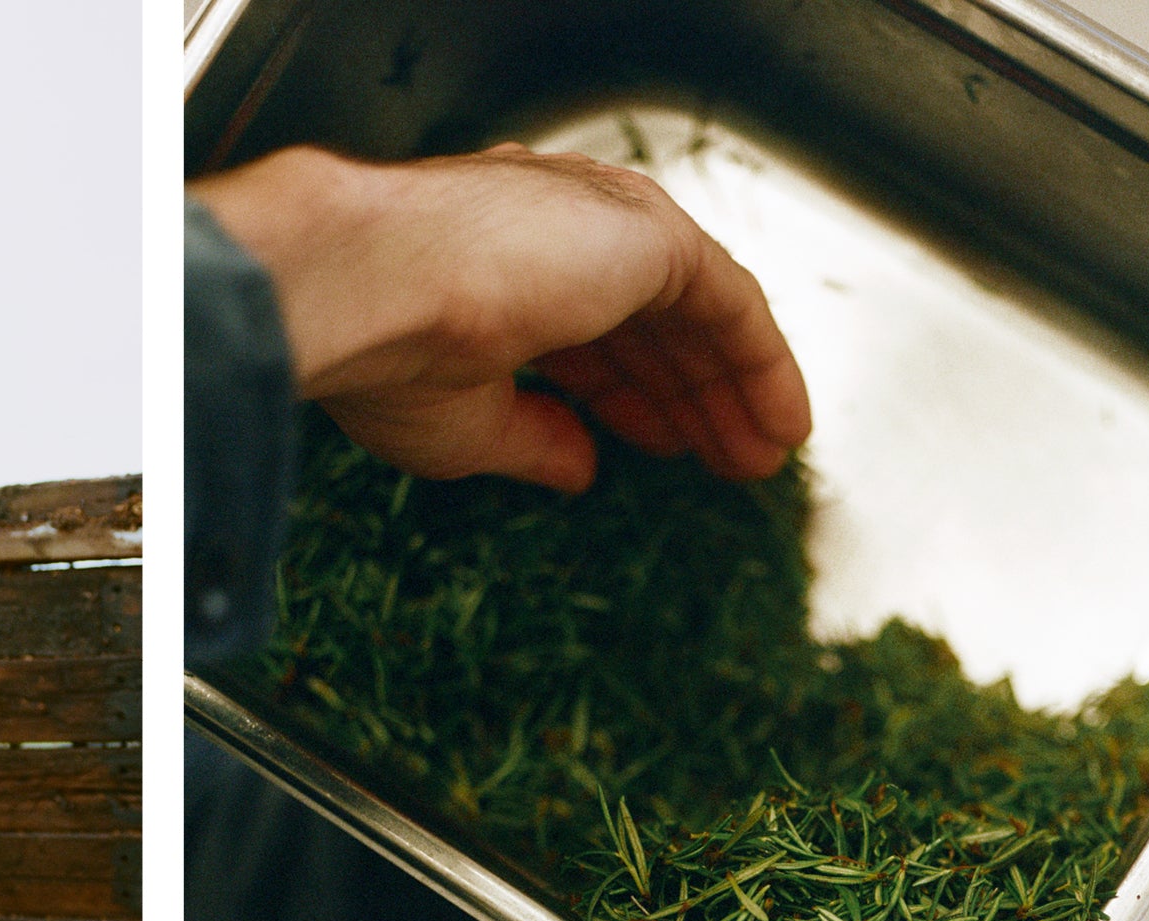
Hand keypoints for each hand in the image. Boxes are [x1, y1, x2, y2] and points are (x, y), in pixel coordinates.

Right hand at [193, 144, 812, 491]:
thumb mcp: (466, 426)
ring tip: (763, 458)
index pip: (588, 331)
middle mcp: (554, 231)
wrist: (365, 291)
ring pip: (696, 313)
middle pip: (650, 322)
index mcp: (496, 263)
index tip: (657, 445)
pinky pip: (730, 302)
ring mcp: (602, 225)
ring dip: (733, 389)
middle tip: (726, 460)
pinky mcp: (647, 235)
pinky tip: (782, 424)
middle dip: (691, 397)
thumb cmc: (382, 354)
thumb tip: (583, 468)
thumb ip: (533, 440)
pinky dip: (762, 362)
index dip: (628, 396)